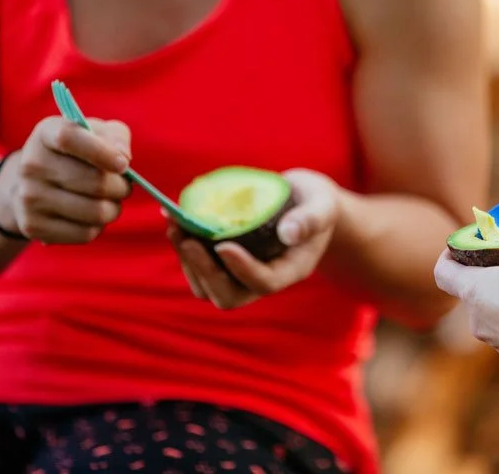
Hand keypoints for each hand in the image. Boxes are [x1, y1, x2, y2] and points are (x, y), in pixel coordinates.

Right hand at [0, 116, 131, 243]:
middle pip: (96, 182)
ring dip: (114, 209)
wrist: (31, 184)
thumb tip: (123, 158)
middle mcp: (32, 164)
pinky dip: (98, 226)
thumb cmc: (78, 154)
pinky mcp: (33, 226)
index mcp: (47, 134)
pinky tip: (90, 216)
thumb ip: (116, 137)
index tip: (124, 165)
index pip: (69, 138)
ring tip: (109, 201)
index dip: (102, 152)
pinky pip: (86, 233)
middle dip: (122, 187)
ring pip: (96, 212)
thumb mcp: (96, 133)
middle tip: (124, 186)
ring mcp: (29, 197)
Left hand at [168, 169, 339, 309]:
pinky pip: (199, 269)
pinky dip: (184, 249)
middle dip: (205, 272)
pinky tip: (176, 220)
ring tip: (176, 227)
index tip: (222, 244)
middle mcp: (265, 278)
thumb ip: (311, 218)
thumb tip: (288, 232)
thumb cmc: (316, 202)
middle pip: (229, 296)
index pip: (265, 282)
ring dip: (188, 261)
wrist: (306, 203)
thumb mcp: (322, 204)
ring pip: (207, 288)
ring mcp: (243, 274)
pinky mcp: (226, 263)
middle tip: (188, 240)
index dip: (242, 269)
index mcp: (292, 269)